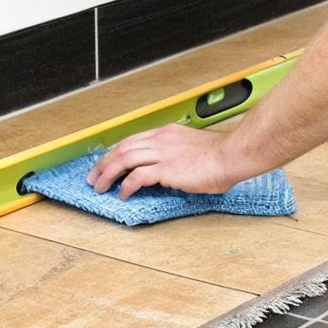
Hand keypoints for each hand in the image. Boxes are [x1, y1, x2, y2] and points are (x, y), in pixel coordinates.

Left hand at [87, 123, 239, 198]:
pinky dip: (126, 186)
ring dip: (108, 174)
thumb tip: (170, 171)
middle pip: (122, 148)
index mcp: (167, 133)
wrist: (232, 154)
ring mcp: (163, 153)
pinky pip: (137, 176)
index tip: (106, 162)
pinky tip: (123, 194)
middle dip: (103, 163)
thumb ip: (178, 156)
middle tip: (94, 177)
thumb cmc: (221, 155)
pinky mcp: (166, 169)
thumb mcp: (193, 149)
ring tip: (100, 187)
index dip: (114, 152)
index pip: (132, 140)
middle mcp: (161, 140)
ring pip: (124, 159)